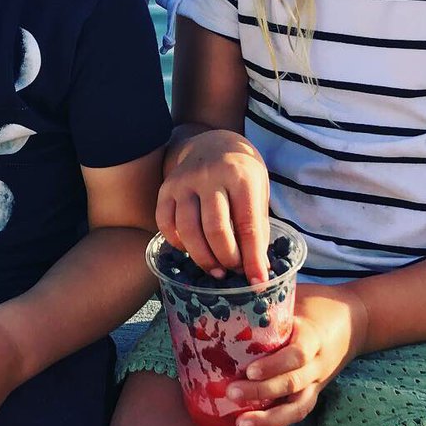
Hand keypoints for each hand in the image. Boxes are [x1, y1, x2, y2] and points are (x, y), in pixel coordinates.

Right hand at [157, 128, 271, 282]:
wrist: (214, 143)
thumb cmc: (241, 174)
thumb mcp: (259, 192)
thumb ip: (257, 226)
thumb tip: (258, 269)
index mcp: (241, 177)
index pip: (248, 225)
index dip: (253, 258)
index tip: (258, 282)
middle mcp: (211, 176)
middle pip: (216, 229)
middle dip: (227, 259)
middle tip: (234, 272)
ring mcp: (184, 182)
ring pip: (188, 229)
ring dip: (203, 257)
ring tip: (215, 270)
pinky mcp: (166, 189)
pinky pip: (165, 223)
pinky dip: (178, 243)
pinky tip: (191, 250)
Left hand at [226, 284, 367, 425]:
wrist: (356, 320)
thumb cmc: (319, 303)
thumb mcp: (298, 297)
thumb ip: (271, 301)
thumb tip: (232, 295)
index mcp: (314, 336)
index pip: (297, 355)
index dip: (274, 365)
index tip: (250, 370)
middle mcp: (318, 363)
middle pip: (293, 384)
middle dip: (262, 392)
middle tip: (231, 393)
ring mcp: (318, 381)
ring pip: (298, 407)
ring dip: (269, 419)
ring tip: (240, 424)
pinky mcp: (315, 391)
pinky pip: (298, 411)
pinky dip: (276, 421)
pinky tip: (251, 424)